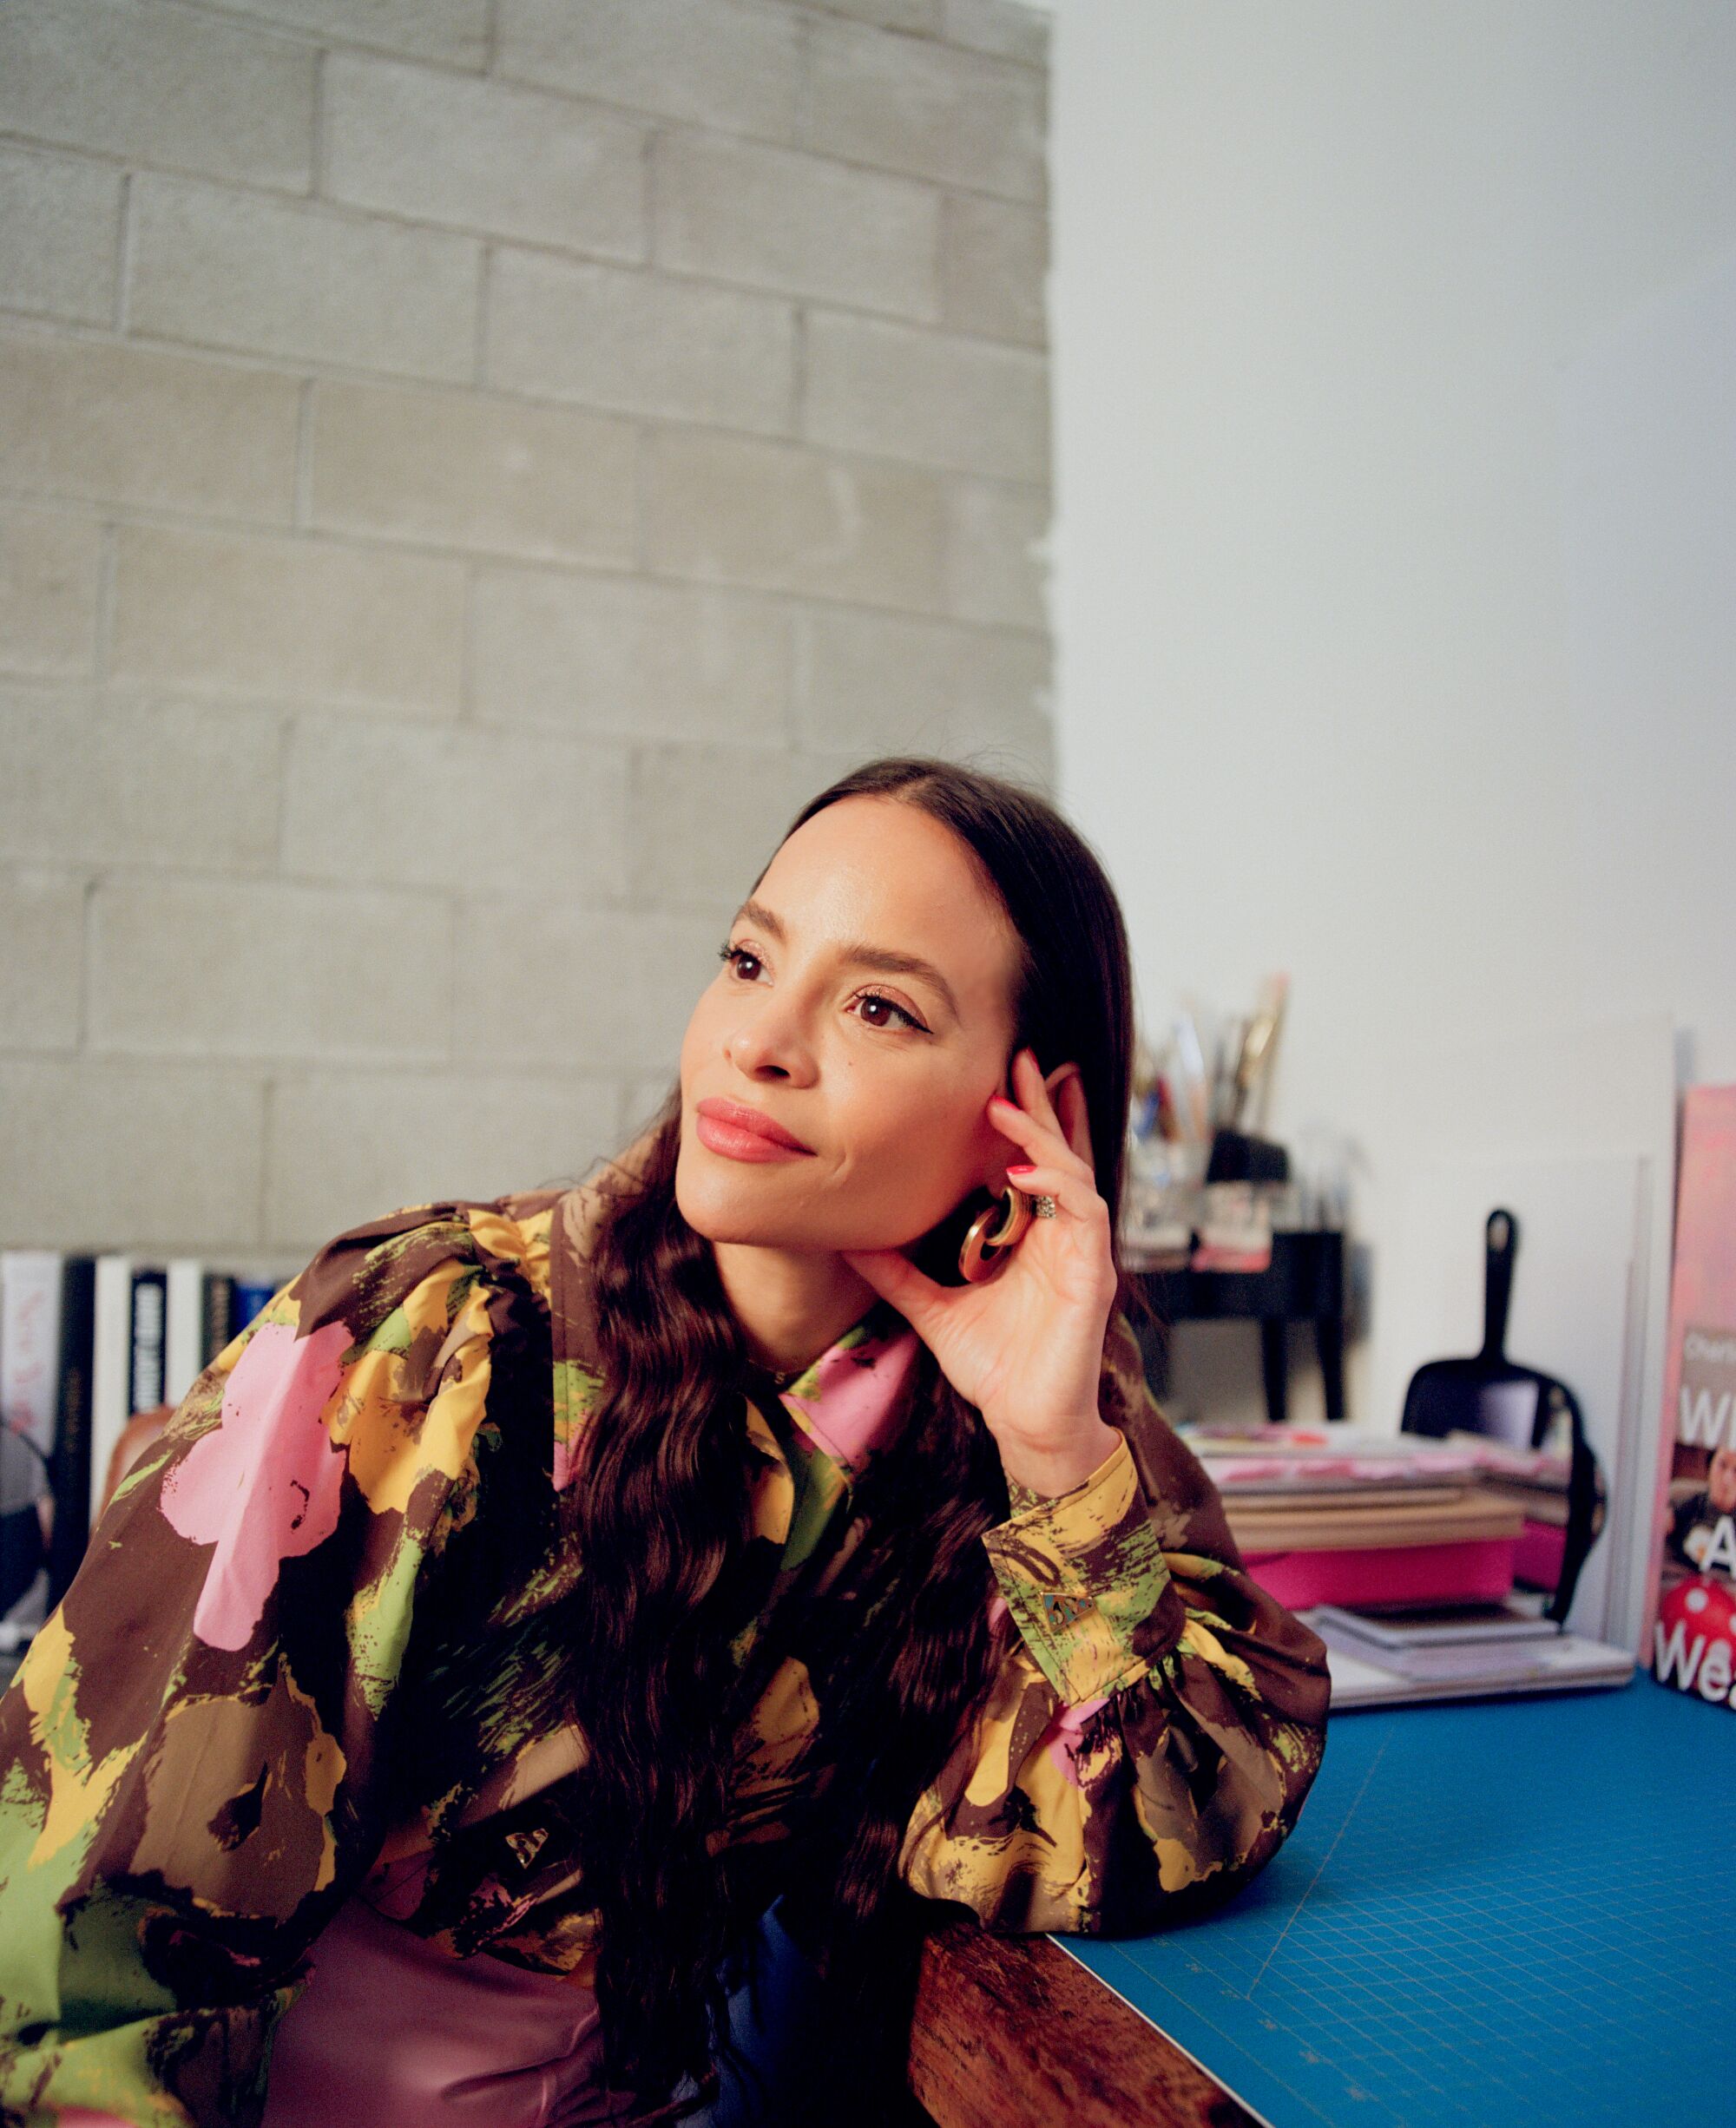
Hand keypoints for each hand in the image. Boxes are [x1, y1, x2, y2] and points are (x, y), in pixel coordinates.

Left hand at [840, 1046, 1121, 1495]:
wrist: (1026, 1423)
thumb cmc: (995, 1368)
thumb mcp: (933, 1307)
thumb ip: (896, 1272)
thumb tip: (847, 1237)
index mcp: (1034, 1237)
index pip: (1033, 1164)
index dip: (1024, 1121)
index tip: (998, 1078)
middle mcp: (1063, 1236)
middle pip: (1060, 1154)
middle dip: (1044, 1104)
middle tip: (1022, 1055)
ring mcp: (1083, 1253)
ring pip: (1074, 1173)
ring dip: (1045, 1136)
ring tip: (1006, 1107)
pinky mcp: (1094, 1275)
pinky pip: (1086, 1215)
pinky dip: (1058, 1187)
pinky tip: (1024, 1173)